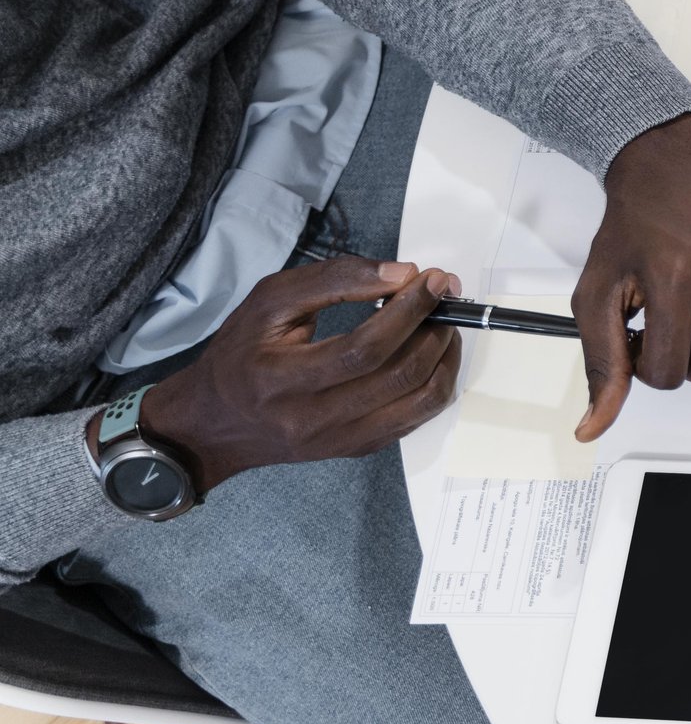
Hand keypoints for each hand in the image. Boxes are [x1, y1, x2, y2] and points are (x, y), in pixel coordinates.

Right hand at [133, 257, 462, 493]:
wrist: (214, 424)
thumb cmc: (241, 355)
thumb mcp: (268, 302)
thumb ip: (333, 279)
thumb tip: (400, 274)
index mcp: (280, 380)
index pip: (364, 348)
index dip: (408, 311)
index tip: (432, 280)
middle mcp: (311, 420)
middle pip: (398, 375)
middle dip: (434, 328)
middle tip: (444, 296)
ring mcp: (338, 441)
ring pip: (418, 402)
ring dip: (444, 357)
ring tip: (442, 323)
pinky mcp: (356, 449)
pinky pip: (415, 419)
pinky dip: (435, 383)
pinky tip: (431, 355)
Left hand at [573, 114, 690, 440]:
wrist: (669, 163)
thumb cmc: (633, 225)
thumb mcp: (597, 292)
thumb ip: (600, 363)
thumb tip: (593, 426)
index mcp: (674, 275)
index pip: (668, 374)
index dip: (646, 364)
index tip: (639, 333)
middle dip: (679, 356)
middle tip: (665, 318)